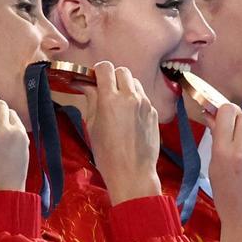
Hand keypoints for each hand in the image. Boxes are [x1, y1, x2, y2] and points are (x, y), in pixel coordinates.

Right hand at [82, 62, 161, 204]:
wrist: (133, 173)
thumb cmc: (107, 155)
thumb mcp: (92, 126)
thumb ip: (91, 101)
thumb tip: (87, 86)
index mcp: (110, 99)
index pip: (105, 68)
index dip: (98, 70)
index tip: (94, 78)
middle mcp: (130, 97)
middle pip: (122, 71)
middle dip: (112, 77)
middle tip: (106, 91)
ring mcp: (145, 104)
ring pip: (134, 83)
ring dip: (125, 87)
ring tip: (118, 104)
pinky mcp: (154, 112)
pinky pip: (143, 97)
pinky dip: (135, 100)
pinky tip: (129, 117)